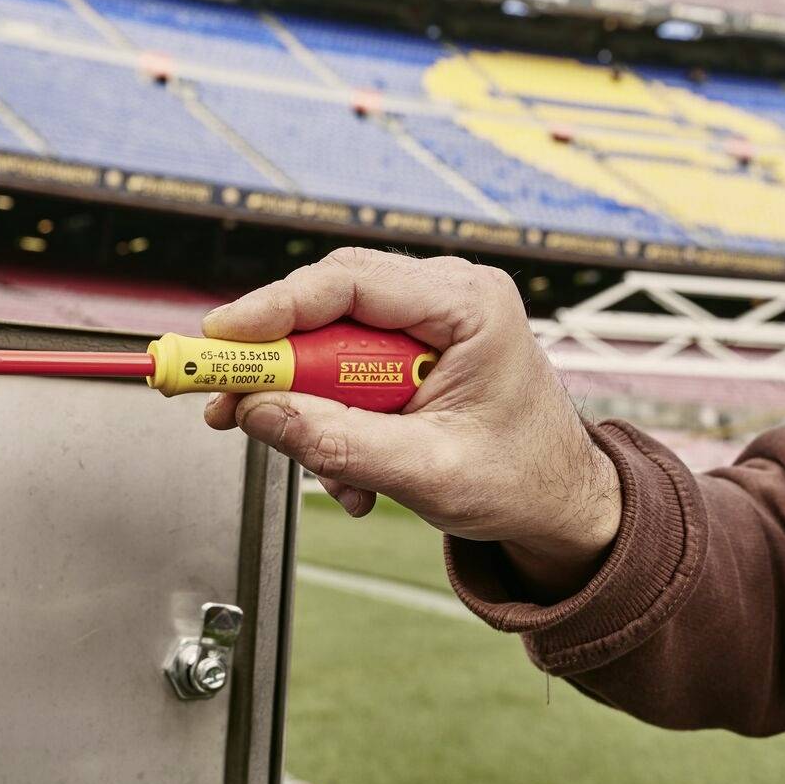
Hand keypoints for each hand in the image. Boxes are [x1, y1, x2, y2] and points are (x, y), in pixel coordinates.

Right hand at [203, 247, 620, 596]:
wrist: (562, 503)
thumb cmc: (524, 480)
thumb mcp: (426, 472)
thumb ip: (337, 442)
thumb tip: (257, 413)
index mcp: (470, 304)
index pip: (350, 280)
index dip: (276, 306)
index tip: (222, 337)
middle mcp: (448, 295)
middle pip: (329, 304)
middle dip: (279, 364)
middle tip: (227, 403)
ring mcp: (430, 318)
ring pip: (329, 342)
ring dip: (313, 410)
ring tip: (335, 474)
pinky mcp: (413, 347)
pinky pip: (344, 369)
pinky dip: (334, 420)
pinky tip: (356, 472)